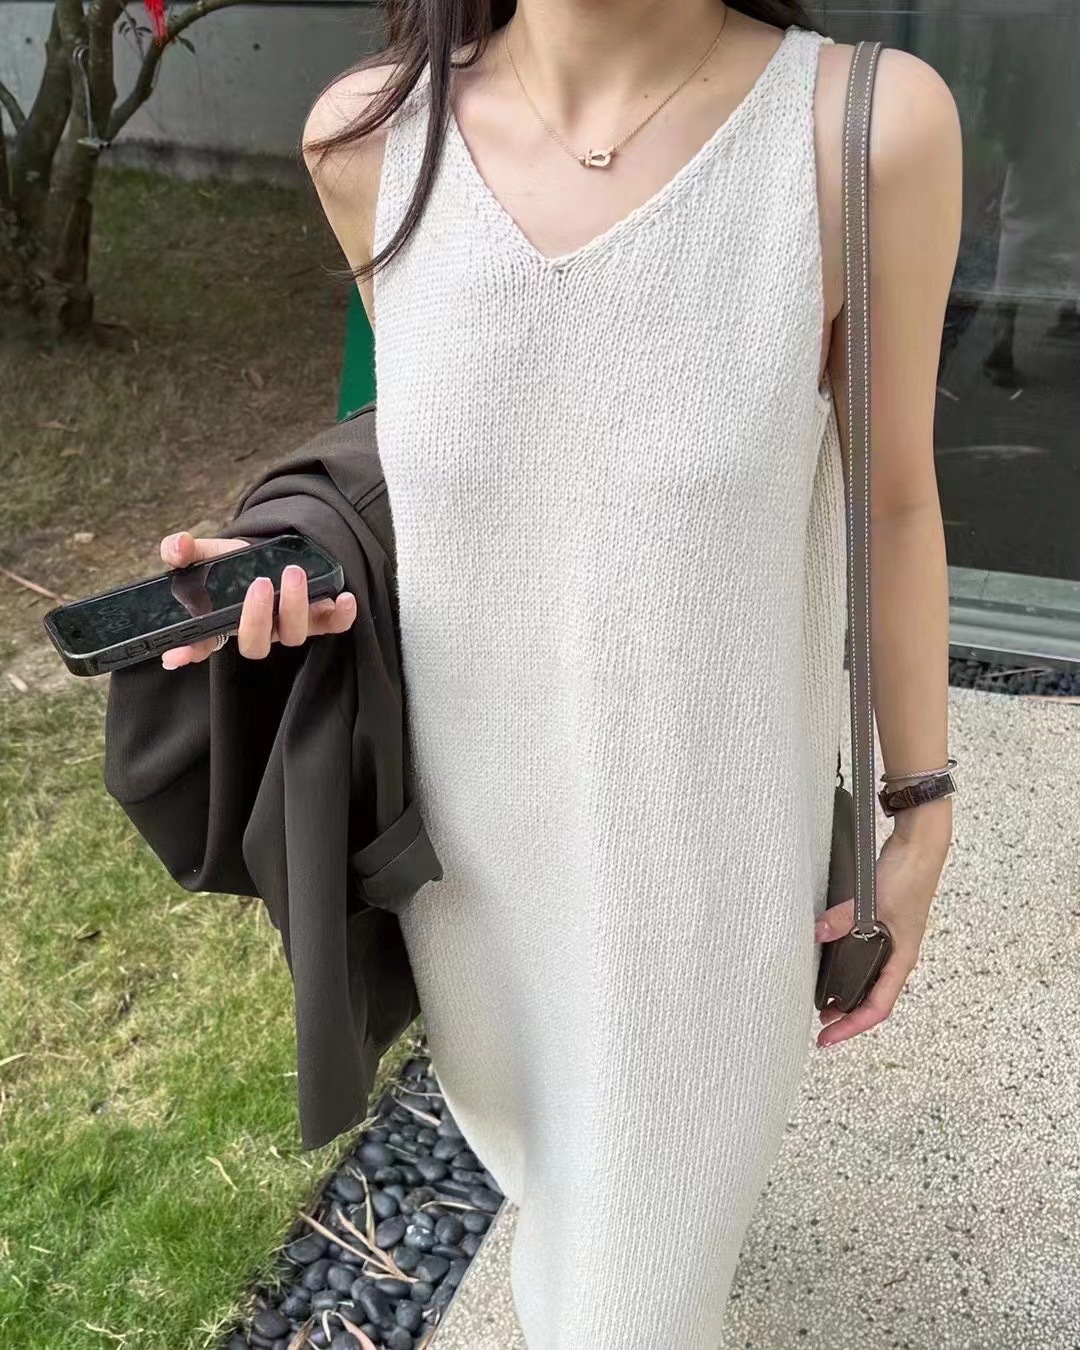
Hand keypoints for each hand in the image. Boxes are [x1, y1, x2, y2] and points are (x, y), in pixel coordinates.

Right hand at [157, 530, 356, 668]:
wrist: (273, 553)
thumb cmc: (236, 562)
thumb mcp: (207, 553)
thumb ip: (185, 552)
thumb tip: (175, 547)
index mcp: (224, 622)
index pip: (203, 644)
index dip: (190, 652)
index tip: (174, 655)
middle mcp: (257, 631)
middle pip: (256, 644)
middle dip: (257, 618)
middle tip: (261, 584)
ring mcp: (287, 627)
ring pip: (293, 635)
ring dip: (295, 606)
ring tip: (293, 574)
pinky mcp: (318, 619)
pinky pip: (332, 626)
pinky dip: (342, 617)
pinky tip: (344, 597)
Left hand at [813, 824, 949, 1047]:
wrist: (921, 846)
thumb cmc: (909, 876)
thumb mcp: (873, 901)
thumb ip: (844, 918)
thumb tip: (818, 933)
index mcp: (902, 958)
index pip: (877, 1007)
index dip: (851, 1027)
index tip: (827, 1037)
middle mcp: (898, 955)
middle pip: (873, 1000)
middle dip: (847, 1018)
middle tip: (820, 1028)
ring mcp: (891, 941)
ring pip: (870, 980)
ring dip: (848, 995)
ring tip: (823, 1004)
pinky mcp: (882, 924)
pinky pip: (866, 958)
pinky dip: (849, 969)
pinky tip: (831, 964)